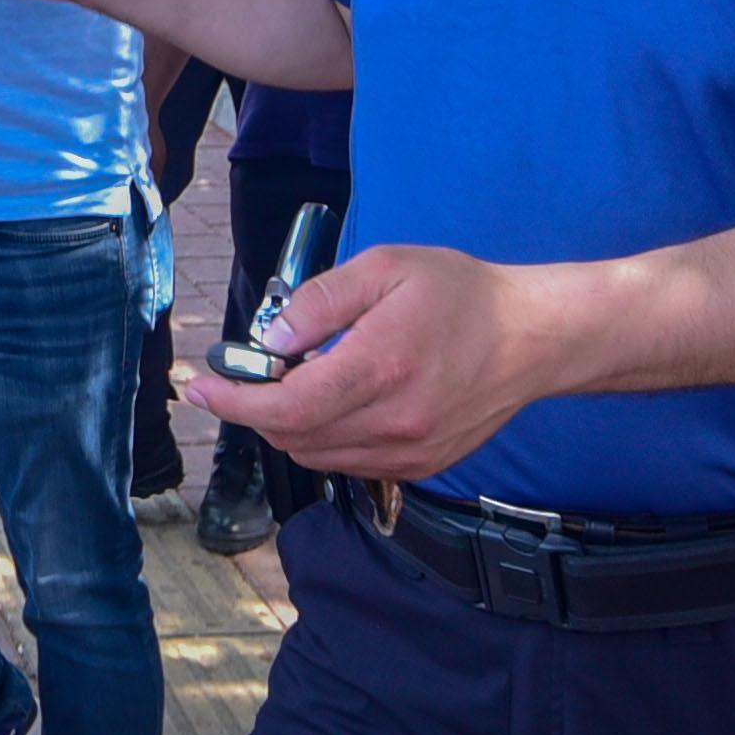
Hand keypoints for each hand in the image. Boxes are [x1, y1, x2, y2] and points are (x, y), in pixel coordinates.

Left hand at [197, 246, 548, 481]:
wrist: (532, 338)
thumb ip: (321, 301)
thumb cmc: (461, 295)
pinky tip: (335, 403)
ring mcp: (409, 451)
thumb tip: (270, 336)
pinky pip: (348, 463)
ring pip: (316, 455)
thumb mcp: (386, 269)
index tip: (202, 387)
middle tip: (249, 374)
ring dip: (288, 427)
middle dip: (256, 409)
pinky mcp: (420, 466)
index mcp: (380, 367)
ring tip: (294, 384)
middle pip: (292, 436)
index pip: (284, 406)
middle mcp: (393, 421)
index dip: (233, 402)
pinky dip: (324, 439)